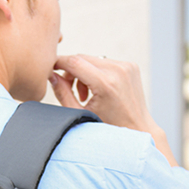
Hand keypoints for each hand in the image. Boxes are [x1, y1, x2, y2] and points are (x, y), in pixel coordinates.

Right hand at [50, 55, 177, 165]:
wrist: (138, 130)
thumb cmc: (109, 128)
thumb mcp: (81, 113)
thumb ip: (63, 93)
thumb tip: (51, 76)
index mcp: (106, 84)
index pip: (74, 62)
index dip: (58, 63)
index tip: (50, 69)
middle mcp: (118, 70)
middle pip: (83, 58)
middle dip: (71, 70)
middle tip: (67, 88)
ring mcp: (126, 66)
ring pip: (93, 59)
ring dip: (84, 72)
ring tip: (85, 95)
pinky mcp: (131, 66)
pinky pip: (105, 62)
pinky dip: (97, 72)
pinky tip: (98, 90)